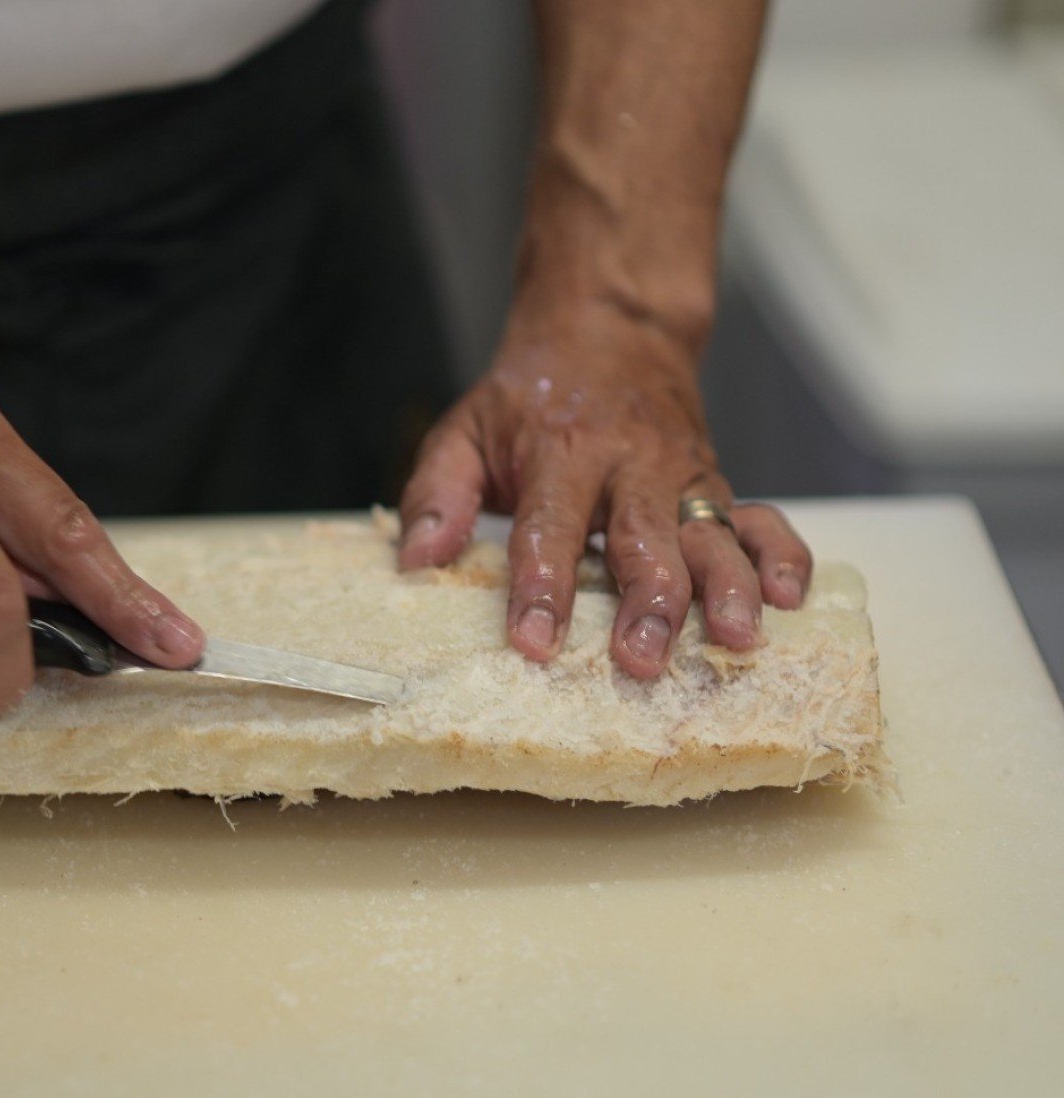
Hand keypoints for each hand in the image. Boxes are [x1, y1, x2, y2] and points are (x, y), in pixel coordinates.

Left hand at [396, 308, 810, 677]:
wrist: (608, 330)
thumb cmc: (531, 399)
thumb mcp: (465, 429)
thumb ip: (435, 494)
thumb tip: (416, 560)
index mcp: (562, 453)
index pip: (548, 527)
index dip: (540, 587)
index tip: (533, 641)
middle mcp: (630, 467)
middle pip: (643, 539)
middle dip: (647, 602)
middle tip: (641, 659)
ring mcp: (682, 480)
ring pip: (714, 537)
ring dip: (727, 589)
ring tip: (734, 640)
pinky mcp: (718, 490)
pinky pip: (762, 520)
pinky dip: (783, 556)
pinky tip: (790, 599)